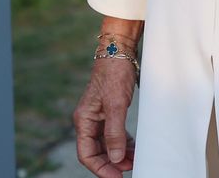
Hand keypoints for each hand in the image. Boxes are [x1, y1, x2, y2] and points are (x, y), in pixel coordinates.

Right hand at [74, 56, 137, 176]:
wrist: (119, 53)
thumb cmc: (114, 75)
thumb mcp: (116, 105)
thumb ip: (115, 133)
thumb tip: (115, 158)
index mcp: (83, 120)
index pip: (86, 153)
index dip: (100, 168)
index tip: (117, 177)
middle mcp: (88, 121)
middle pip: (96, 152)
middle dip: (111, 163)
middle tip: (130, 169)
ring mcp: (98, 118)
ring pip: (106, 145)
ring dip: (119, 155)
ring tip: (135, 161)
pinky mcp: (109, 113)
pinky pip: (114, 135)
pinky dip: (123, 144)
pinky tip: (134, 149)